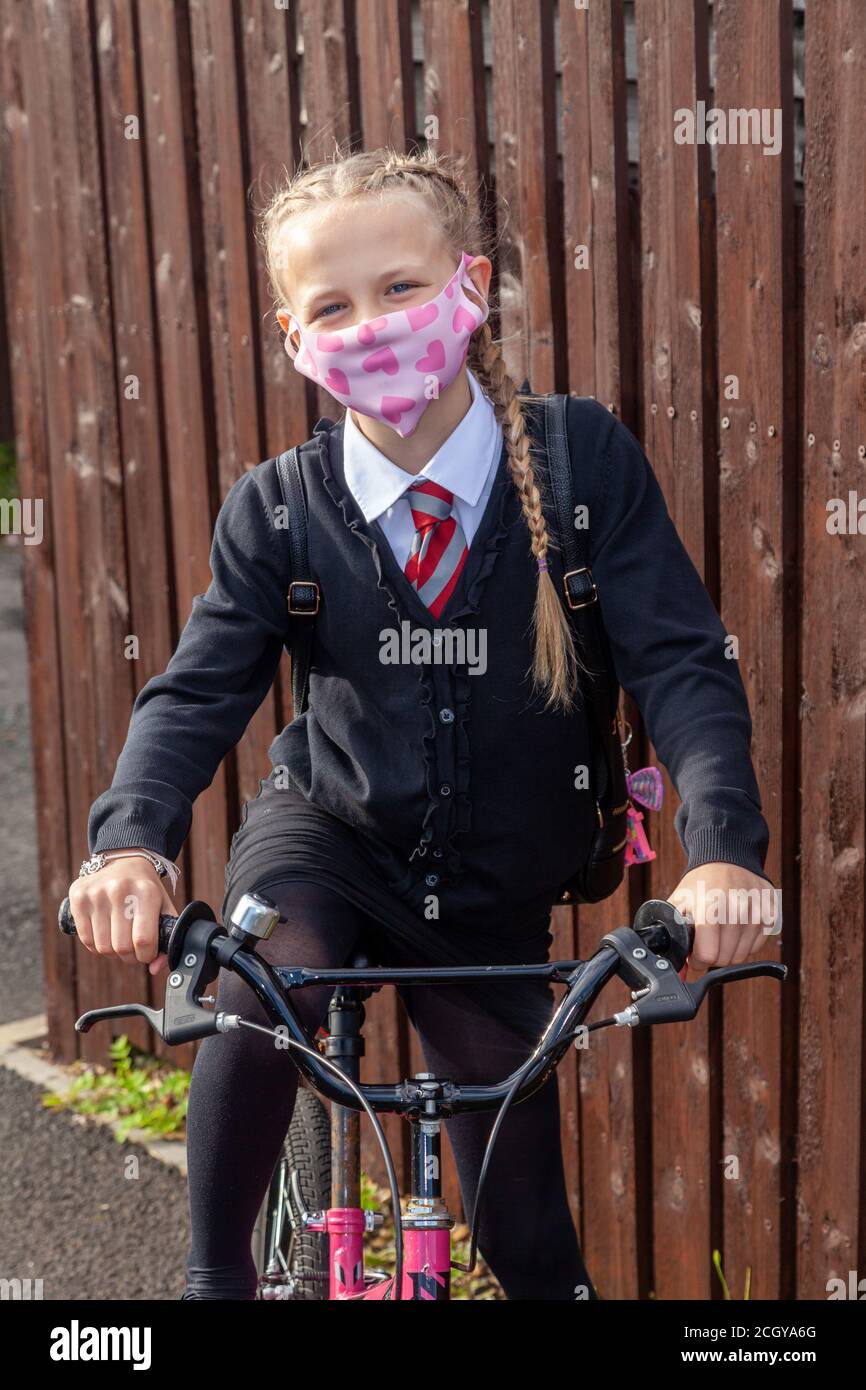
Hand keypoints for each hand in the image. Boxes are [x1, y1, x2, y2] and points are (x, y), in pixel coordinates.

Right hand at [67, 858, 177, 975]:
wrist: (124, 861)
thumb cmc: (147, 890)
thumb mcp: (164, 907)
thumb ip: (167, 938)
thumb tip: (155, 969)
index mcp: (146, 892)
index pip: (143, 940)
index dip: (146, 956)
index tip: (147, 954)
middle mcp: (120, 890)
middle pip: (121, 947)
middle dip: (130, 957)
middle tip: (133, 951)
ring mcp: (96, 893)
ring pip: (102, 947)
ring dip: (113, 953)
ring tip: (120, 942)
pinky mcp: (78, 896)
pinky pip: (85, 939)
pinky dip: (96, 946)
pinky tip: (105, 935)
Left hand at [667, 863, 779, 978]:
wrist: (727, 857)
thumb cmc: (701, 882)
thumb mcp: (679, 902)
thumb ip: (673, 934)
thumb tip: (676, 967)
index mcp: (710, 907)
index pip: (708, 955)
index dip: (697, 959)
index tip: (694, 953)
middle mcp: (737, 910)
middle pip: (725, 958)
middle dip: (712, 955)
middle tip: (706, 941)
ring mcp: (757, 912)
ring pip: (742, 955)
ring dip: (729, 950)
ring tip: (720, 931)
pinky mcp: (772, 913)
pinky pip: (757, 945)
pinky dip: (745, 942)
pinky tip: (736, 926)